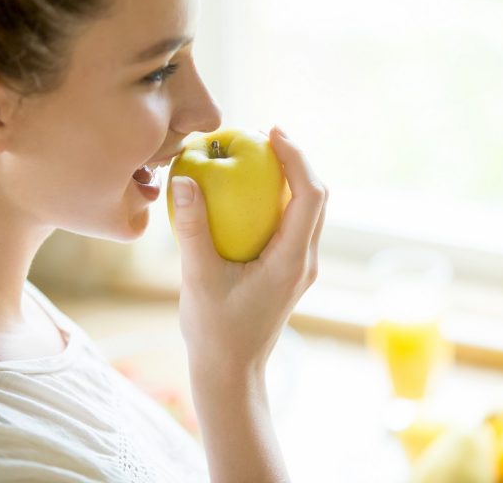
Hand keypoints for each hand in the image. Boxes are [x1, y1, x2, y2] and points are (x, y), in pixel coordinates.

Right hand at [170, 126, 327, 375]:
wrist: (232, 371)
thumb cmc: (215, 331)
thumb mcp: (198, 279)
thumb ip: (192, 230)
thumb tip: (184, 181)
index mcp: (291, 261)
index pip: (310, 196)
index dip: (297, 158)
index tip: (273, 131)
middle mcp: (304, 261)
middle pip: (318, 197)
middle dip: (297, 161)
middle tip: (265, 135)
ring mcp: (300, 267)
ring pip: (309, 210)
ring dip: (292, 179)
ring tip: (261, 154)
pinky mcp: (290, 270)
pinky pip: (294, 224)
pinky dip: (280, 200)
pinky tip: (251, 192)